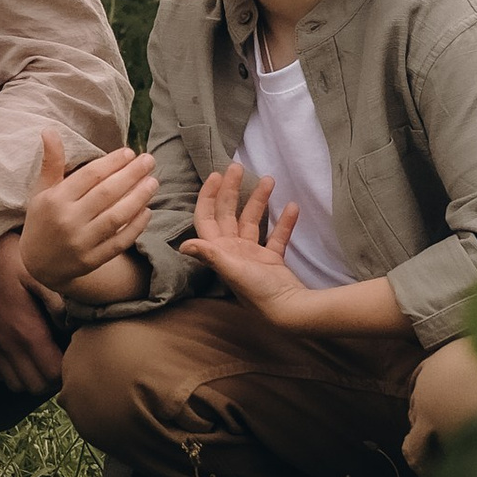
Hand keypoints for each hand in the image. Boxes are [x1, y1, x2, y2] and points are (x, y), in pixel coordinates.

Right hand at [0, 229, 63, 397]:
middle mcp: (6, 346)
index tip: (73, 353)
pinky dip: (4, 372)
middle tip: (60, 357)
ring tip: (40, 359)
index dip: (67, 369)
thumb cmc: (3, 257)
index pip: (53, 374)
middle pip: (35, 387)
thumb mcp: (37, 272)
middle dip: (52, 378)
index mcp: (26, 332)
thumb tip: (73, 326)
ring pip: (14, 385)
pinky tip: (14, 354)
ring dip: (30, 378)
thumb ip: (57, 302)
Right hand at [20, 128, 158, 296]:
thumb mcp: (41, 191)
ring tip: (153, 182)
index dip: (112, 162)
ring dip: (138, 198)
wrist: (37, 264)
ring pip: (116, 217)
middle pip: (107, 193)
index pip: (89, 176)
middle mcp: (68, 220)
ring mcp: (81, 242)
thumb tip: (50, 130)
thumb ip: (51, 163)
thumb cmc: (42, 220)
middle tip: (149, 160)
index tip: (129, 152)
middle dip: (131, 174)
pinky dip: (136, 226)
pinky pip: (120, 241)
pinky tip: (148, 210)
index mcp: (55, 200)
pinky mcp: (92, 260)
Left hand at [181, 161, 314, 321]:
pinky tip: (293, 206)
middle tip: (239, 166)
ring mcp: (252, 254)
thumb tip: (183, 245)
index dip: (208, 196)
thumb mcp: (232, 270)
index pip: (206, 217)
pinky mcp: (272, 259)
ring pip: (253, 220)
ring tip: (270, 180)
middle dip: (233, 190)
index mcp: (219, 251)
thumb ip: (210, 255)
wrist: (288, 310)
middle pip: (229, 213)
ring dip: (260, 200)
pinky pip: (277, 235)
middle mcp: (232, 250)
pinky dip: (284, 222)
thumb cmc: (257, 291)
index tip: (217, 175)